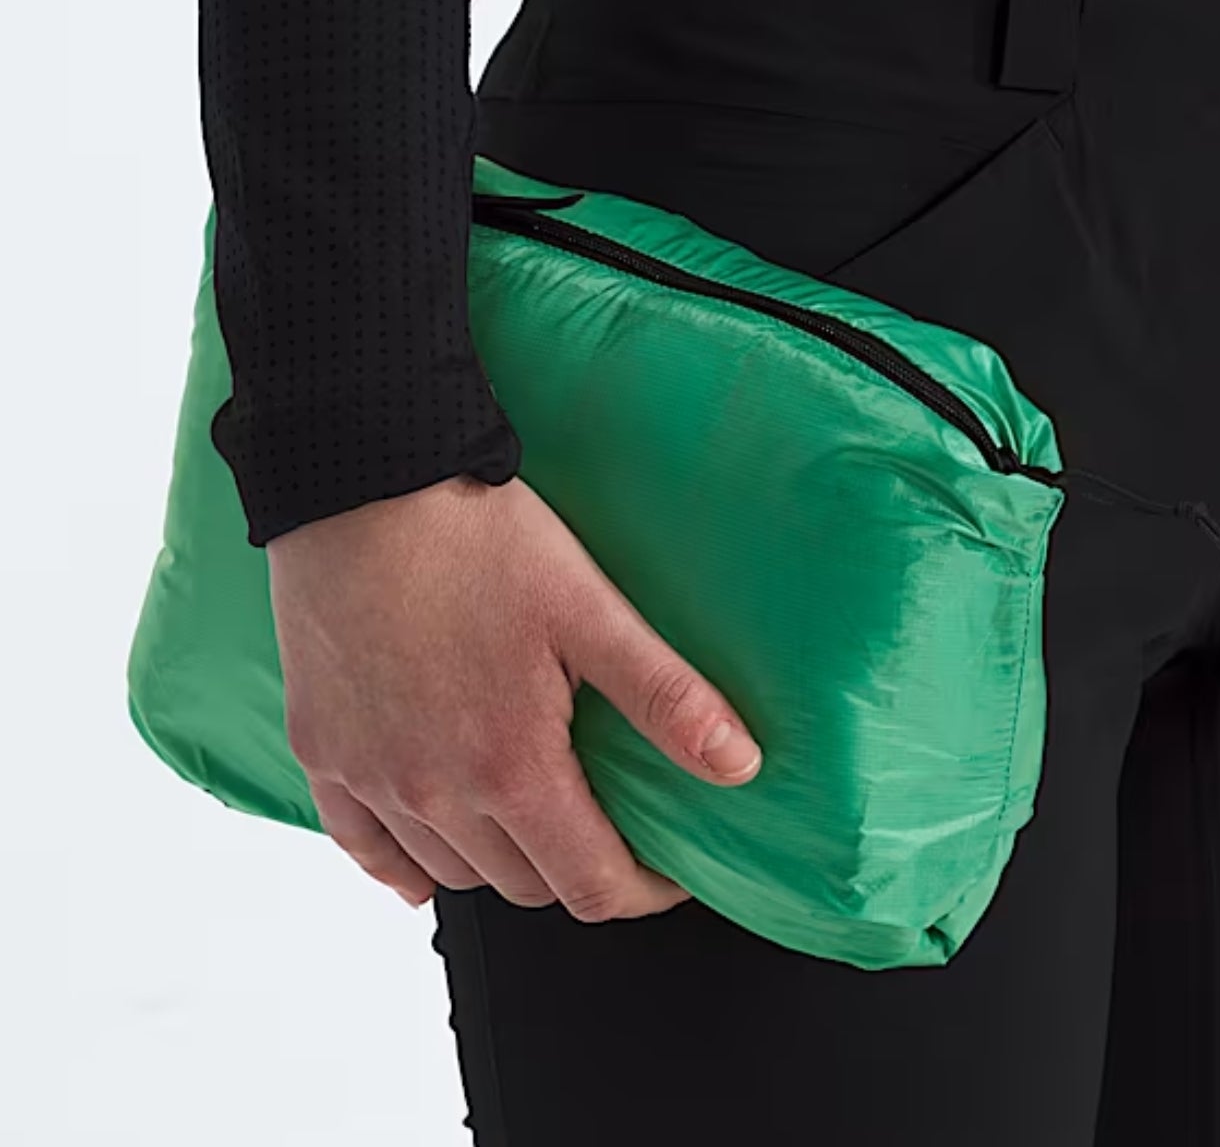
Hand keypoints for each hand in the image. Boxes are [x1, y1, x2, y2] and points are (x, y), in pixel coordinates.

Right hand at [265, 472, 761, 917]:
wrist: (362, 485)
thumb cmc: (476, 539)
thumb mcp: (589, 610)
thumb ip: (665, 696)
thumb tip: (739, 765)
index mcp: (509, 767)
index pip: (591, 886)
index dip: (645, 891)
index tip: (669, 869)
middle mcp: (434, 794)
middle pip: (525, 886)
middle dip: (580, 870)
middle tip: (609, 824)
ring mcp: (371, 778)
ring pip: (451, 872)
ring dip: (502, 861)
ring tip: (536, 818)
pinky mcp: (321, 750)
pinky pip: (362, 847)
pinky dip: (404, 863)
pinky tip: (426, 856)